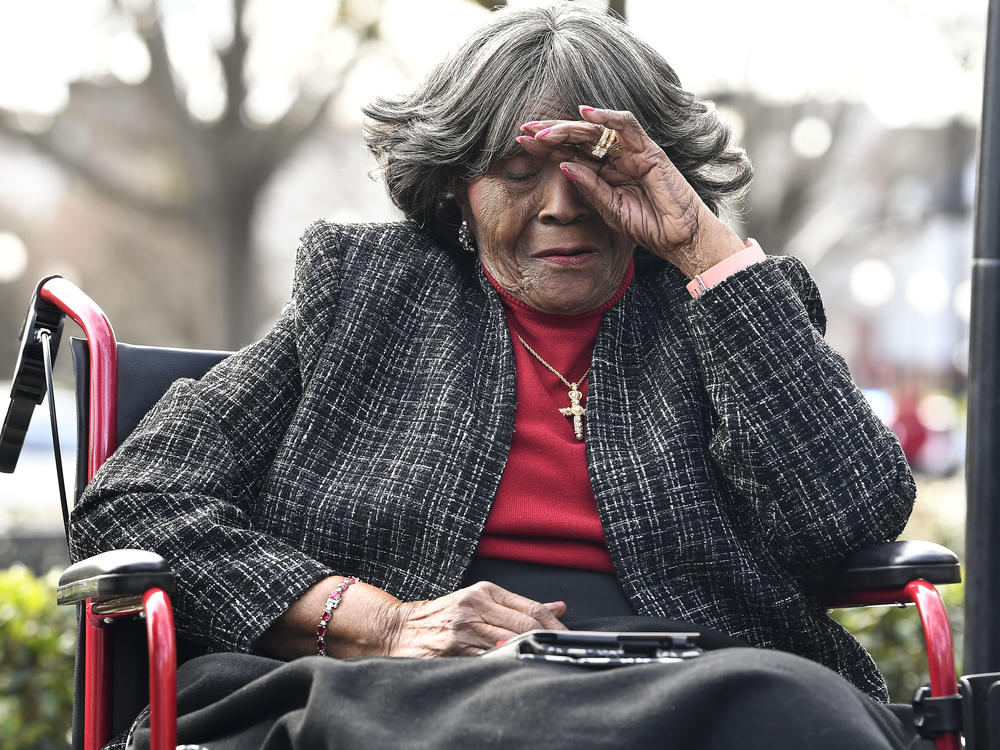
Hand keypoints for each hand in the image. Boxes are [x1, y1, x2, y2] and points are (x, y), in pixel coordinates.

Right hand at [382, 581, 567, 656]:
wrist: (399, 629)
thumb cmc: (443, 616)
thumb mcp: (480, 601)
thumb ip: (518, 606)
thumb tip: (560, 608)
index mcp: (484, 591)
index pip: (531, 607)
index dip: (555, 624)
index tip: (568, 637)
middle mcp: (475, 606)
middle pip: (526, 625)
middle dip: (550, 640)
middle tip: (565, 652)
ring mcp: (464, 629)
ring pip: (512, 642)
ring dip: (532, 653)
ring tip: (547, 661)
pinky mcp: (455, 649)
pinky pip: (490, 659)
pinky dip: (507, 664)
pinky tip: (518, 668)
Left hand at [518, 106, 745, 277]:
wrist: (679, 239)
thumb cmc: (649, 226)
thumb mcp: (609, 209)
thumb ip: (589, 188)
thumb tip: (563, 166)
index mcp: (604, 171)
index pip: (570, 152)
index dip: (546, 146)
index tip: (520, 142)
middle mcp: (615, 157)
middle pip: (579, 136)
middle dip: (552, 131)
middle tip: (525, 129)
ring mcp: (632, 151)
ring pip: (597, 129)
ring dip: (570, 126)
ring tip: (547, 129)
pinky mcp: (649, 150)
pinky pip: (627, 125)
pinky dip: (606, 117)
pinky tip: (584, 114)